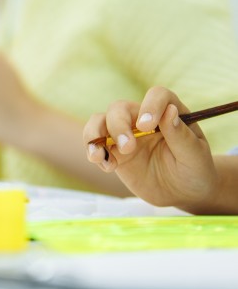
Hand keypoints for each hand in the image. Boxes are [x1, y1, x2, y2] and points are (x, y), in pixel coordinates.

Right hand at [83, 86, 216, 208]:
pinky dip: (94, 152)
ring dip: (94, 135)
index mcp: (168, 113)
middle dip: (118, 126)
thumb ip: (181, 135)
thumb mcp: (194, 156)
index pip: (157, 95)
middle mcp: (143, 118)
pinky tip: (107, 167)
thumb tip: (169, 111)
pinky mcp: (113, 149)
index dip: (150, 105)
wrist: (181, 192)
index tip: (146, 126)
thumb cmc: (194, 171)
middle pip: (120, 107)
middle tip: (127, 148)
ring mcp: (125, 133)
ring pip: (99, 120)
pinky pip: (94, 142)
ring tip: (99, 156)